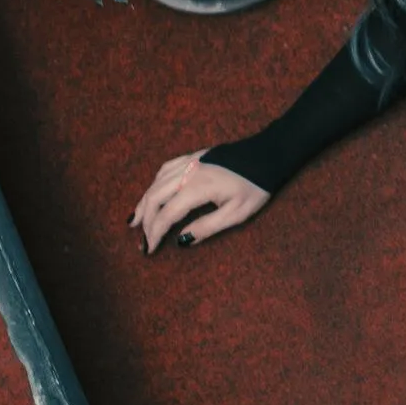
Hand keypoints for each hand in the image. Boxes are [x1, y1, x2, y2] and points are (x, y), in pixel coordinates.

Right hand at [128, 151, 270, 253]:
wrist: (269, 155)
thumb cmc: (256, 186)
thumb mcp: (237, 214)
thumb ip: (207, 227)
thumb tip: (180, 241)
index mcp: (197, 187)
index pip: (166, 214)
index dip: (155, 233)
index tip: (149, 249)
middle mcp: (188, 172)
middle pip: (155, 198)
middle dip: (145, 221)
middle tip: (142, 241)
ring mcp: (189, 162)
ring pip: (156, 183)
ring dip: (144, 203)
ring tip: (135, 222)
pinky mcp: (194, 157)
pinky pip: (165, 170)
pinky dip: (154, 184)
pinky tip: (152, 194)